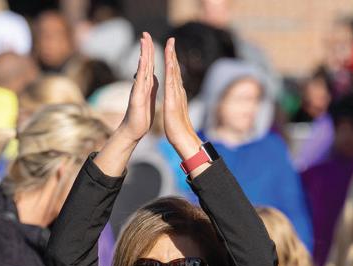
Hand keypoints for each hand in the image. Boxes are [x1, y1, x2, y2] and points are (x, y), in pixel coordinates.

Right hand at [116, 32, 157, 142]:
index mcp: (146, 84)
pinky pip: (140, 80)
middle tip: (145, 33)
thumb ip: (150, 85)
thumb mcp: (149, 96)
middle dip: (145, 47)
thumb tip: (153, 75)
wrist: (134, 129)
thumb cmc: (141, 115)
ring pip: (142, 68)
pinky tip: (142, 59)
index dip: (150, 52)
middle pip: (144, 62)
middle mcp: (141, 84)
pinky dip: (141, 69)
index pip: (149, 64)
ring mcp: (138, 89)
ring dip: (143, 54)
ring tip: (143, 41)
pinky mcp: (137, 96)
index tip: (150, 39)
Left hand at [162, 38, 202, 160]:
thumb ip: (176, 101)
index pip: (174, 74)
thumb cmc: (178, 127)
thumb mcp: (175, 110)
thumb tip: (175, 97)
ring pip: (174, 72)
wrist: (182, 138)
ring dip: (172, 58)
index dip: (172, 60)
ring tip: (170, 44)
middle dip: (173, 54)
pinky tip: (170, 62)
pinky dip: (171, 72)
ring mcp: (177, 94)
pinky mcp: (174, 100)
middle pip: (176, 69)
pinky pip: (172, 83)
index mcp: (177, 93)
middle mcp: (178, 91)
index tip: (169, 49)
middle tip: (171, 39)